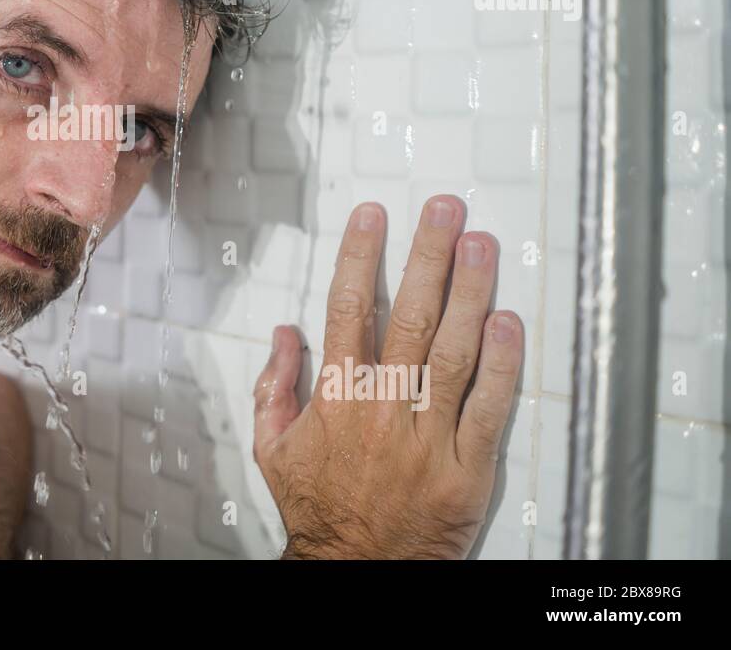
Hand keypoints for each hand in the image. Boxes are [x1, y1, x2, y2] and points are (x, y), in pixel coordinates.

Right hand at [252, 195, 523, 558]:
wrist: (355, 570)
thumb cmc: (318, 509)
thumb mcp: (273, 448)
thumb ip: (275, 386)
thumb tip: (285, 333)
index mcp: (337, 398)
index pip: (348, 310)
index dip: (359, 257)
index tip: (372, 216)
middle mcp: (383, 409)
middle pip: (407, 317)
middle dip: (427, 257)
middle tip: (446, 210)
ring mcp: (427, 436)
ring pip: (451, 352)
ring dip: (468, 294)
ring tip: (480, 246)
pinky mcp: (466, 467)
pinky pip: (487, 408)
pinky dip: (500, 364)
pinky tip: (508, 322)